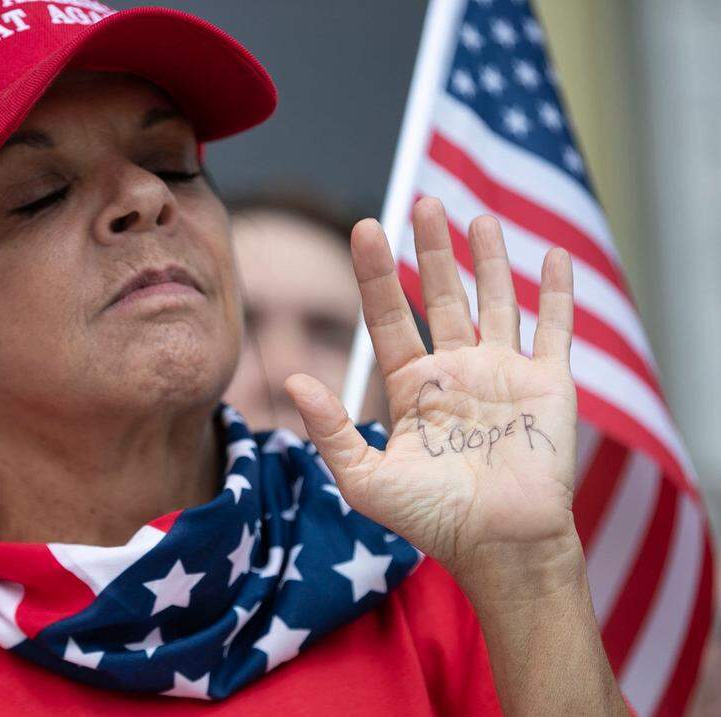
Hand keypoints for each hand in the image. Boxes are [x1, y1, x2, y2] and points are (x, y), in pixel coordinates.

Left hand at [287, 198, 579, 594]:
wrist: (498, 546)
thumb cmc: (430, 518)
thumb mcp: (365, 478)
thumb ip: (330, 428)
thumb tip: (292, 379)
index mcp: (411, 386)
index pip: (387, 316)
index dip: (375, 273)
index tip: (364, 227)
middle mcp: (455, 370)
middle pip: (440, 295)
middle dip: (432, 249)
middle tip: (424, 202)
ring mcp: (503, 373)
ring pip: (496, 300)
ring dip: (489, 259)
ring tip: (476, 217)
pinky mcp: (548, 384)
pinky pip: (555, 328)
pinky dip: (559, 292)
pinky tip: (554, 254)